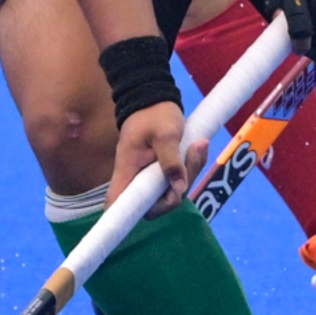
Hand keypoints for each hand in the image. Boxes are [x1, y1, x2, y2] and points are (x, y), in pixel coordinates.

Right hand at [108, 100, 194, 216]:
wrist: (153, 97)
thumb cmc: (155, 113)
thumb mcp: (166, 133)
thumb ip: (171, 161)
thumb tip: (178, 189)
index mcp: (127, 170)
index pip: (117, 205)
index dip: (127, 217)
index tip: (155, 207)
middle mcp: (135, 179)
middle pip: (152, 205)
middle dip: (177, 192)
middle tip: (191, 161)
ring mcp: (147, 178)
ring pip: (168, 193)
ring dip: (188, 176)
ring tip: (197, 147)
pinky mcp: (160, 173)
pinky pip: (176, 182)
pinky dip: (189, 169)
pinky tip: (197, 148)